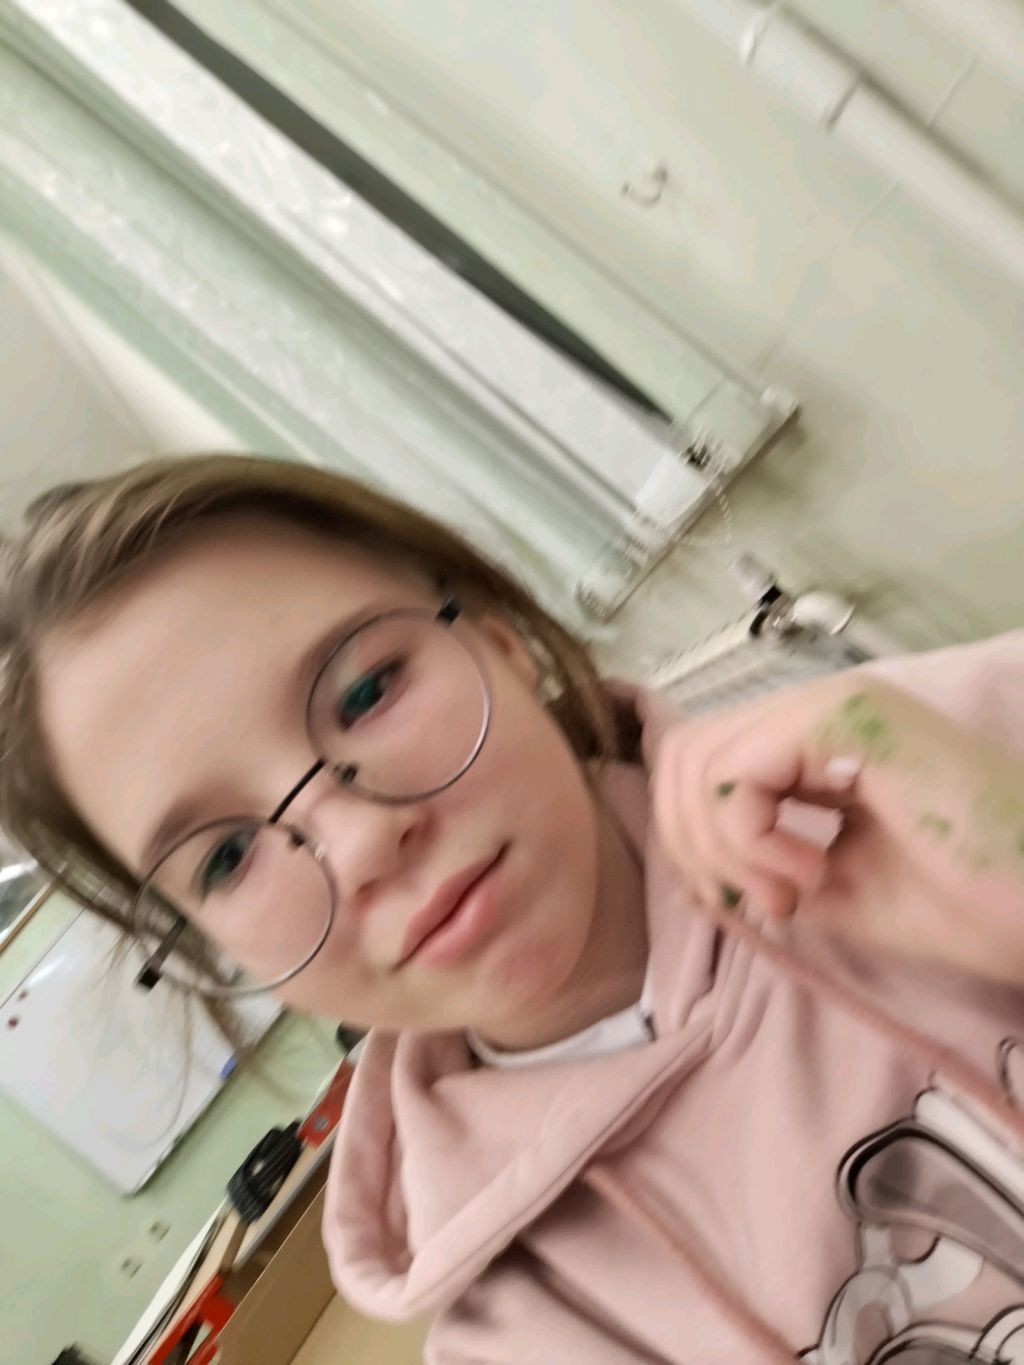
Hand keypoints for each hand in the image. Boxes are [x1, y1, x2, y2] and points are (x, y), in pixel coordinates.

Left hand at [652, 672, 1023, 979]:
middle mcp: (819, 708)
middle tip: (764, 903)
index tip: (758, 903)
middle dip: (696, 844)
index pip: (702, 762)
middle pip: (684, 755)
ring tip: (792, 891)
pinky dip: (749, 838)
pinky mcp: (846, 716)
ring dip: (724, 846)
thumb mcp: (834, 884)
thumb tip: (700, 860)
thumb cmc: (960, 902)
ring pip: (698, 760)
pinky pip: (735, 770)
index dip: (698, 840)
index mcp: (817, 740)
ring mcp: (834, 703)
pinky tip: (810, 876)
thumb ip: (763, 857)